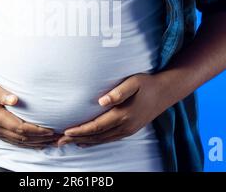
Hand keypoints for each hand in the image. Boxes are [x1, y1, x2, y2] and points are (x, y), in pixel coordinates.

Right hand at [0, 75, 60, 148]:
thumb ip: (1, 93)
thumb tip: (15, 99)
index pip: (21, 128)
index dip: (38, 131)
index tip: (51, 130)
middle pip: (22, 138)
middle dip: (41, 139)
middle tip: (57, 138)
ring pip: (17, 142)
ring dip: (35, 143)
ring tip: (50, 143)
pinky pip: (11, 141)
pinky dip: (25, 144)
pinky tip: (33, 143)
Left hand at [56, 73, 170, 146]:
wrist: (166, 92)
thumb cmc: (147, 84)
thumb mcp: (134, 82)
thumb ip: (118, 92)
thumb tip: (101, 101)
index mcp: (123, 115)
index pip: (96, 126)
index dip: (80, 130)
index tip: (66, 131)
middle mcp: (125, 126)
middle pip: (96, 136)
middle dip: (77, 139)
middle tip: (59, 141)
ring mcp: (128, 130)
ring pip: (102, 140)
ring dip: (84, 142)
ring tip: (69, 142)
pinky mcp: (130, 130)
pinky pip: (109, 139)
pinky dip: (96, 141)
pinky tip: (87, 142)